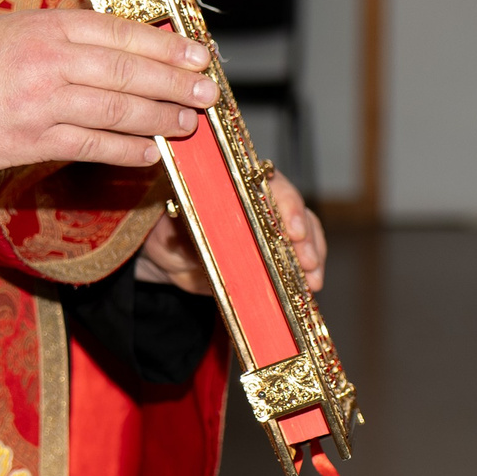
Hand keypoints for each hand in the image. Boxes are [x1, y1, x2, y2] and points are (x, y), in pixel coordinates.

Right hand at [0, 11, 215, 171]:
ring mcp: (41, 100)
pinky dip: (126, 150)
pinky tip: (150, 153)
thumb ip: (69, 33)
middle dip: (175, 82)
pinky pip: (91, 146)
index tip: (199, 55)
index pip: (122, 32)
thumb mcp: (19, 27)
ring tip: (188, 124)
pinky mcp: (30, 139)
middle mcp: (49, 58)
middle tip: (207, 93)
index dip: (167, 44)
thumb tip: (128, 42)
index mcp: (49, 24)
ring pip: (116, 109)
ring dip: (159, 118)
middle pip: (128, 70)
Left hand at [137, 169, 324, 296]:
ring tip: (313, 283)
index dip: (287, 207)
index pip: (271, 186)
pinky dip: (305, 275)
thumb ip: (184, 232)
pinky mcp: (272, 254)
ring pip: (304, 234)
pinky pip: (296, 261)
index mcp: (236, 184)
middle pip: (295, 211)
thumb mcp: (169, 228)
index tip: (293, 231)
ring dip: (312, 258)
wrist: (163, 255)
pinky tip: (309, 291)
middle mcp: (259, 202)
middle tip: (308, 264)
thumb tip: (191, 238)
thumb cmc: (165, 229)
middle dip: (306, 239)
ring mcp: (269, 229)